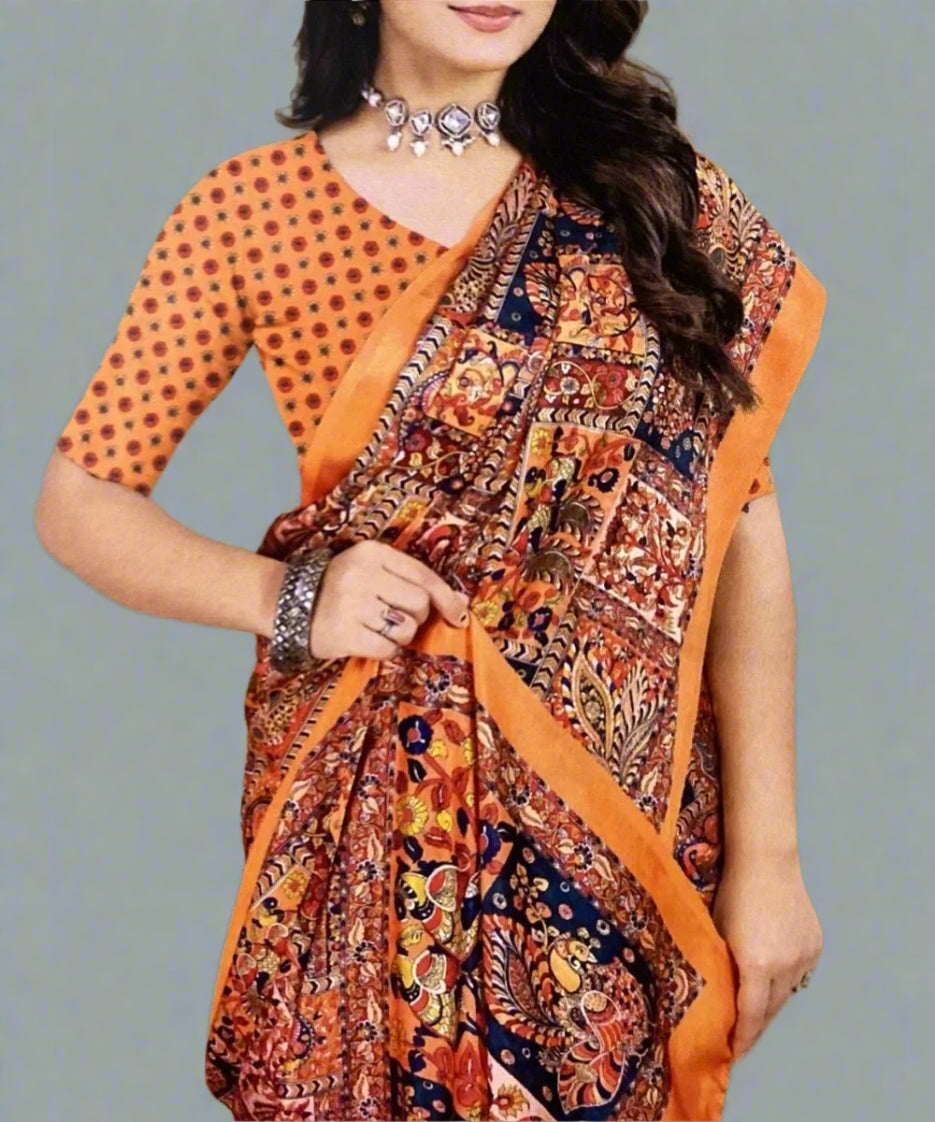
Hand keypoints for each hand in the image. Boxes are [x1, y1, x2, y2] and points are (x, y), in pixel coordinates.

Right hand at [308, 539, 470, 660]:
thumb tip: (459, 604)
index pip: (423, 576)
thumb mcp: (369, 568)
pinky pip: (388, 649)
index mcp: (372, 552)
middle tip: (395, 616)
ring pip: (406, 629)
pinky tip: (370, 641)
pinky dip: (386, 650)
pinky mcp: (343, 634)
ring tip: (378, 627)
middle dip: (416, 616)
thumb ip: (409, 579)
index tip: (459, 614)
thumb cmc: (338, 586)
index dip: (447, 598)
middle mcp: (362, 575)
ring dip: (400, 635)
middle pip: (419, 604)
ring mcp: (351, 605)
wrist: (286, 602)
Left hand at [712, 849, 823, 1059]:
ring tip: (755, 1006)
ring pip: (787, 992)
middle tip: (741, 1034)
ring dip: (771, 1001)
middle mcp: (785, 966)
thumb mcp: (719, 933)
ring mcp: (805, 956)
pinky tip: (772, 975)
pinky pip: (799, 973)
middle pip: (772, 1009)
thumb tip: (722, 995)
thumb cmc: (732, 893)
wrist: (766, 861)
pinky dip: (785, 979)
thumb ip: (724, 966)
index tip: (733, 1052)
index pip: (751, 1015)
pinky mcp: (816, 946)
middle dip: (757, 1023)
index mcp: (757, 964)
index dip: (743, 1038)